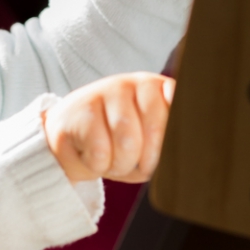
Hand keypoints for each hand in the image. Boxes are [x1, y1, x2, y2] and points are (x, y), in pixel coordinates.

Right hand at [43, 73, 174, 183]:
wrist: (66, 140)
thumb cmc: (115, 144)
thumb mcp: (149, 143)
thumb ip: (169, 140)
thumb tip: (183, 156)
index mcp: (156, 88)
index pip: (179, 110)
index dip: (171, 142)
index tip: (163, 154)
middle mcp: (132, 83)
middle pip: (155, 133)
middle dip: (145, 162)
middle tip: (131, 162)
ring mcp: (104, 92)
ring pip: (127, 144)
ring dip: (120, 165)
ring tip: (110, 159)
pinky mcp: (80, 111)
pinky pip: (100, 153)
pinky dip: (97, 166)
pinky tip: (89, 155)